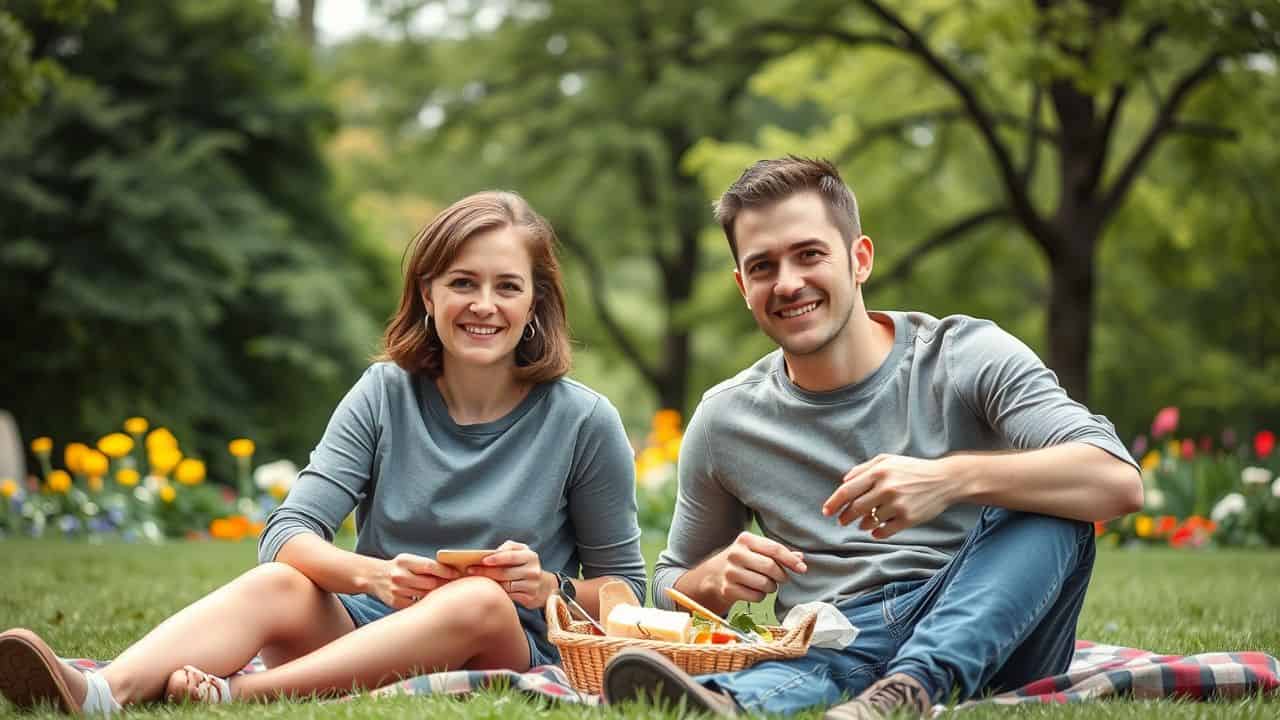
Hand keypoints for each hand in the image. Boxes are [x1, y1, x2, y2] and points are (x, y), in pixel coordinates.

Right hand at [369, 553, 460, 608]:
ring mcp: (397, 590)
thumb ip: (426, 564)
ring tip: (441, 591)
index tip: (457, 574)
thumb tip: (451, 571)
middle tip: (453, 584)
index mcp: (405, 561)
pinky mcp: (395, 603)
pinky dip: (424, 602)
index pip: (430, 567)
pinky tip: (428, 599)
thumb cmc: (398, 567)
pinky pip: (416, 604)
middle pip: (430, 583)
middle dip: (443, 584)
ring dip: (435, 594)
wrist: (375, 577)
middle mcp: (400, 576)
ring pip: (425, 595)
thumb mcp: (409, 560)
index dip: (446, 571)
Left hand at [466, 540, 547, 608]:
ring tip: (474, 580)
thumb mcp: (522, 552)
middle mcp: (533, 571)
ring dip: (489, 583)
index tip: (481, 560)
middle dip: (485, 571)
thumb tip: (494, 552)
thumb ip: (509, 547)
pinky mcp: (529, 598)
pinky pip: (508, 596)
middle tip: (469, 570)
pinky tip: (488, 590)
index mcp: (530, 556)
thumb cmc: (525, 565)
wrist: (544, 586)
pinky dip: (497, 593)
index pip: (510, 556)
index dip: (495, 558)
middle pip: (504, 572)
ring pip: (505, 586)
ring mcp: (532, 586)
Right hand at [698, 531, 805, 605]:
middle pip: (770, 567)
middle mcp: (736, 553)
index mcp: (745, 539)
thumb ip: (778, 553)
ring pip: (764, 584)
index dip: (791, 560)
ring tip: (766, 584)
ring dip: (771, 587)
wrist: (712, 576)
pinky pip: (756, 596)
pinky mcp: (728, 589)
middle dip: (782, 575)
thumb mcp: (756, 551)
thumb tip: (801, 558)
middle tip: (782, 578)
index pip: (774, 549)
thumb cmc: (741, 561)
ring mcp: (730, 572)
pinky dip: (760, 596)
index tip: (802, 569)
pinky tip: (754, 590)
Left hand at [822, 454, 956, 538]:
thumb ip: (863, 469)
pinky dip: (876, 533)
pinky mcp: (909, 519)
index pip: (847, 491)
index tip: (826, 512)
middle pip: (855, 509)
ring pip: (869, 522)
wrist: (944, 480)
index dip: (833, 503)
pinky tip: (876, 530)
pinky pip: (884, 531)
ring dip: (862, 524)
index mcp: (878, 472)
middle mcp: (886, 488)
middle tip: (842, 521)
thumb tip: (843, 482)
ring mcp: (898, 505)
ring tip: (864, 522)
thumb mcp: (888, 461)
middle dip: (845, 517)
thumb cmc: (912, 469)